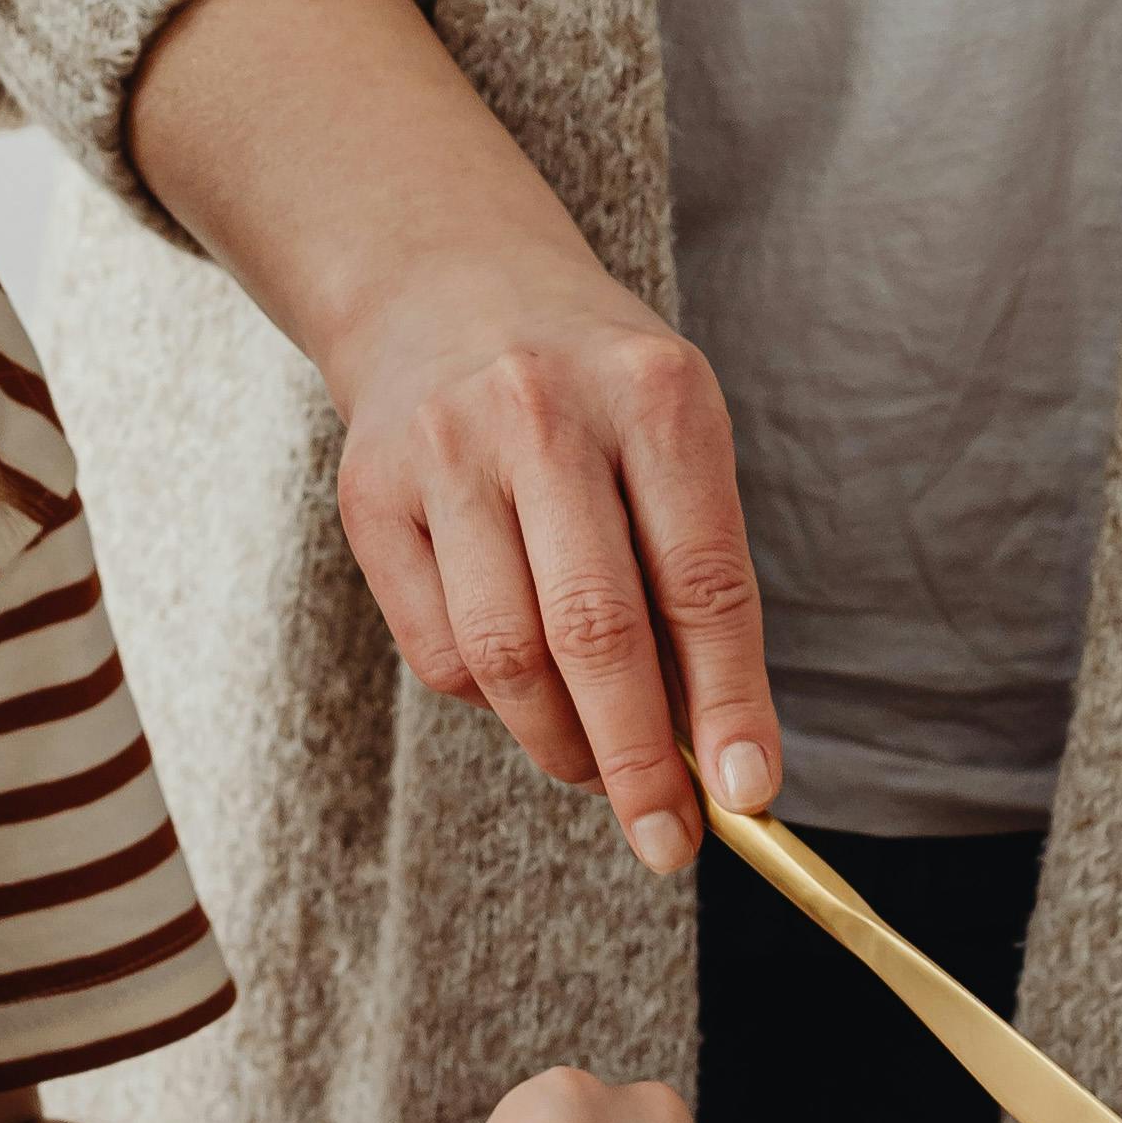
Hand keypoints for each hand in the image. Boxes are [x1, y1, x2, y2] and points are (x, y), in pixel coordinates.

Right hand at [331, 253, 780, 871]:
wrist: (442, 283)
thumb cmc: (592, 393)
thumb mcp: (672, 439)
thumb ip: (695, 579)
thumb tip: (720, 757)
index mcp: (654, 394)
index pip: (704, 580)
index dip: (731, 703)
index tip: (750, 797)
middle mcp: (544, 412)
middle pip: (596, 630)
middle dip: (640, 760)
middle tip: (666, 839)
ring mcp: (445, 450)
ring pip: (505, 657)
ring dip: (561, 745)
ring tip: (597, 770)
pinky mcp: (370, 495)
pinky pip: (438, 651)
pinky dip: (490, 697)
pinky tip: (520, 678)